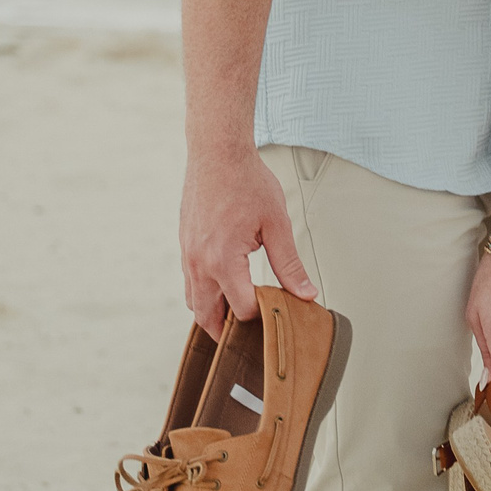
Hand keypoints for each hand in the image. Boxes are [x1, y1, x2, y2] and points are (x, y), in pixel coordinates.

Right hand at [179, 143, 314, 337]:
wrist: (217, 153)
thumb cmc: (247, 182)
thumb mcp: (276, 224)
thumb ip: (289, 264)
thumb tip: (305, 293)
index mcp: (223, 261)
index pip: (241, 310)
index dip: (261, 316)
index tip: (278, 312)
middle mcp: (199, 263)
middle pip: (206, 317)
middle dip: (228, 331)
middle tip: (250, 337)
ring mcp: (187, 255)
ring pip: (192, 301)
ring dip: (212, 313)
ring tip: (236, 316)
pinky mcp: (184, 245)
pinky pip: (189, 281)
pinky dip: (203, 293)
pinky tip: (223, 287)